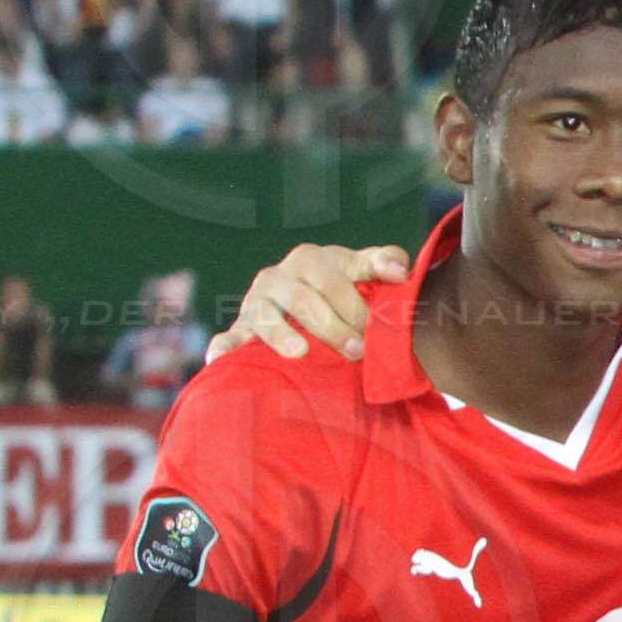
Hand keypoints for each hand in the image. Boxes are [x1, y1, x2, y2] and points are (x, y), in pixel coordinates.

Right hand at [220, 241, 394, 359]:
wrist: (303, 297)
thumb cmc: (339, 285)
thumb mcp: (359, 268)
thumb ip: (383, 263)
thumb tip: (401, 272)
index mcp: (309, 259)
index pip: (333, 282)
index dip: (355, 306)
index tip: (373, 330)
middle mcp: (277, 278)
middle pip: (304, 301)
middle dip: (331, 327)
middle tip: (356, 352)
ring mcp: (256, 304)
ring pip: (266, 318)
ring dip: (282, 335)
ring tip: (300, 353)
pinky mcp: (241, 329)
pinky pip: (228, 339)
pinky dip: (223, 349)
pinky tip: (220, 362)